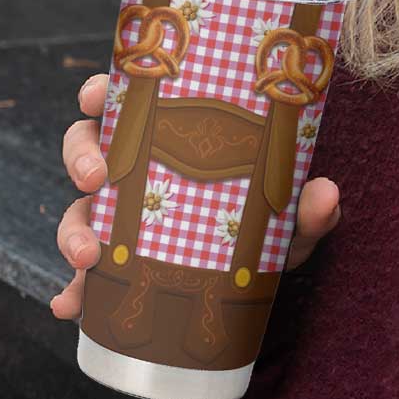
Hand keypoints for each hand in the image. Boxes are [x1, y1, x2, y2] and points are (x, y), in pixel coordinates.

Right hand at [49, 73, 341, 318]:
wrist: (262, 278)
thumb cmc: (269, 226)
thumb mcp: (288, 215)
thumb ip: (307, 206)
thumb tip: (327, 194)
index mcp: (170, 138)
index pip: (126, 102)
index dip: (101, 92)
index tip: (95, 95)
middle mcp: (138, 170)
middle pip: (88, 147)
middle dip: (81, 159)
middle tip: (96, 178)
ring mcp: (122, 218)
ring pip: (79, 209)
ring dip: (73, 230)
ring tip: (87, 257)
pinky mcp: (119, 265)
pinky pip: (84, 275)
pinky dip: (73, 291)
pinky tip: (71, 306)